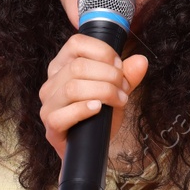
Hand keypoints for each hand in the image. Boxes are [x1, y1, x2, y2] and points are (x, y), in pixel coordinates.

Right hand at [38, 35, 148, 159]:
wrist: (93, 146)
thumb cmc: (100, 115)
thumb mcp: (117, 90)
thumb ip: (128, 75)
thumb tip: (141, 61)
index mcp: (63, 65)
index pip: (76, 43)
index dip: (102, 51)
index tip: (119, 65)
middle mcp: (51, 82)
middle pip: (78, 66)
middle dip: (109, 75)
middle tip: (124, 87)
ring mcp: (48, 104)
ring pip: (72, 88)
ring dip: (103, 92)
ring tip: (119, 100)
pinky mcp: (51, 125)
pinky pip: (62, 115)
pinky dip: (83, 109)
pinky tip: (98, 109)